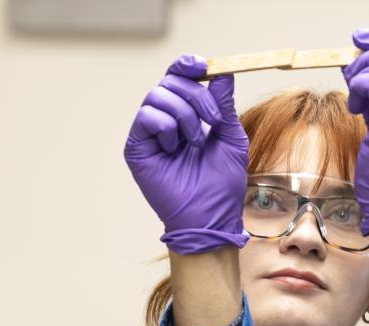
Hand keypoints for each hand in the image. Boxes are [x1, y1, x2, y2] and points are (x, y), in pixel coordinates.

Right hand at [124, 55, 248, 253]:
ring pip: (157, 95)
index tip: (202, 66)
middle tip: (213, 121)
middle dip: (196, 96)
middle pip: (170, 82)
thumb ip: (224, 104)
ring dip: (184, 114)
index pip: (180, 78)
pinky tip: (174, 147)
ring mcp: (150, 133)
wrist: (210, 216)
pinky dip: (165, 126)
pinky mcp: (137, 147)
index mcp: (188, 116)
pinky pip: (146, 116)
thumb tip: (222, 72)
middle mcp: (166, 120)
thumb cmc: (222, 185)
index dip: (187, 66)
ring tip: (195, 141)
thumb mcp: (231, 138)